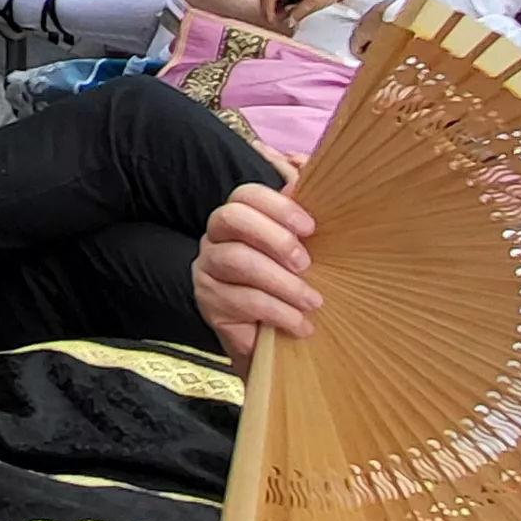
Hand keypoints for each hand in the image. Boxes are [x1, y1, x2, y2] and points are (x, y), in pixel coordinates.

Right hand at [193, 183, 321, 371]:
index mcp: (238, 219)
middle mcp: (215, 239)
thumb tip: (306, 178)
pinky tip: (300, 323)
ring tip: (312, 301)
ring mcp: (207, 270)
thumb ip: (300, 220)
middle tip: (306, 264)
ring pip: (239, 260)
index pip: (245, 195)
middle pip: (232, 218)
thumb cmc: (288, 289)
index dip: (278, 206)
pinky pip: (244, 299)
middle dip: (275, 238)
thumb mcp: (300, 254)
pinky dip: (279, 312)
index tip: (310, 228)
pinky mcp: (209, 303)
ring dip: (283, 282)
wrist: (273, 342)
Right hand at [259, 0, 355, 31]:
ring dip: (272, 5)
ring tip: (280, 18)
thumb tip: (287, 23)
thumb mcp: (316, 3)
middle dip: (266, 8)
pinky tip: (286, 10)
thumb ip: (299, 12)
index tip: (272, 22)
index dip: (268, 10)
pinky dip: (277, 1)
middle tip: (273, 21)